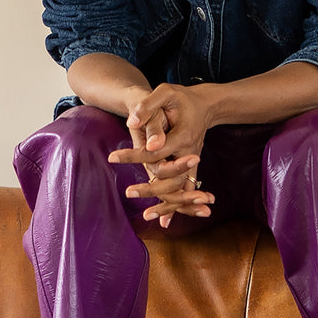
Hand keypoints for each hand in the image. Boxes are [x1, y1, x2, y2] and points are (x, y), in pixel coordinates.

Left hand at [109, 83, 217, 226]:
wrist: (204, 105)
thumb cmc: (181, 98)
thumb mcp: (165, 93)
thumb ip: (148, 106)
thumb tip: (132, 122)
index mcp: (182, 136)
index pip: (154, 151)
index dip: (133, 154)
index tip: (112, 157)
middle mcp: (189, 153)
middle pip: (169, 176)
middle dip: (149, 188)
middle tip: (127, 193)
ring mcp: (192, 163)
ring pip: (179, 189)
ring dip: (165, 204)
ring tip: (147, 215)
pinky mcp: (192, 169)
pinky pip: (184, 191)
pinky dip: (176, 206)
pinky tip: (165, 223)